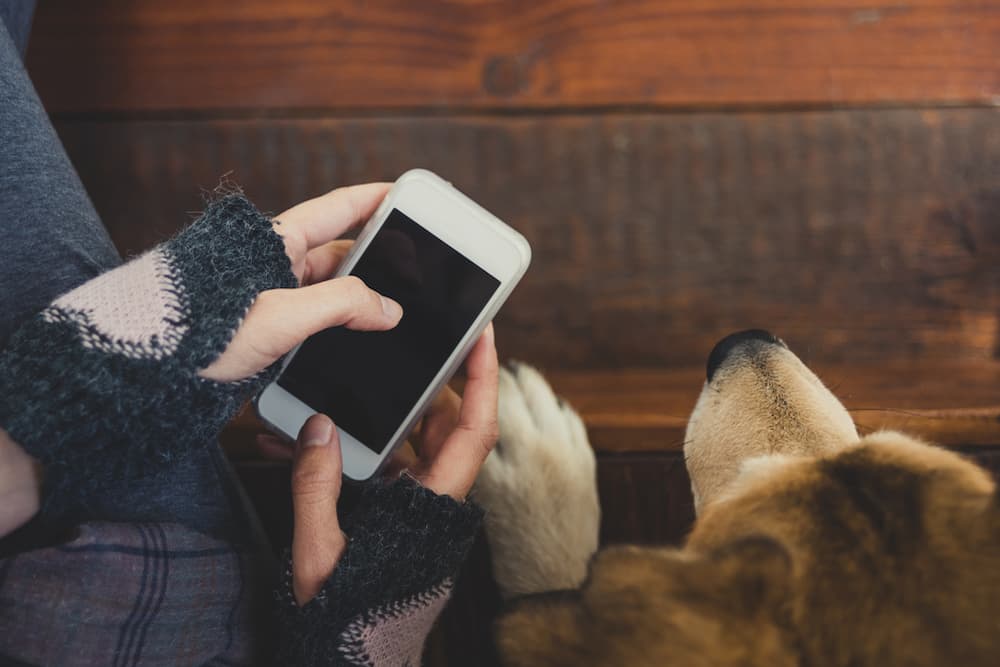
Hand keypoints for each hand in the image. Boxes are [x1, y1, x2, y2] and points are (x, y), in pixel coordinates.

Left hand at [201, 183, 401, 381]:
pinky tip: (362, 338)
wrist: (146, 367)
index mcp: (277, 240)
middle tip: (417, 268)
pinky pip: (316, 317)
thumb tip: (388, 308)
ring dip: (361, 299)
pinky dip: (342, 324)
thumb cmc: (195, 330)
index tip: (404, 194)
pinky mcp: (266, 327)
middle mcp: (275, 262)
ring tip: (396, 311)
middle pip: (340, 252)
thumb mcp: (279, 315)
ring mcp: (271, 294)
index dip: (374, 199)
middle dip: (378, 259)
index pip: (338, 209)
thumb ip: (340, 305)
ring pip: (330, 288)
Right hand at [288, 327, 498, 604]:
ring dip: (378, 418)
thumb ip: (316, 487)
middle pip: (441, 426)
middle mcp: (434, 500)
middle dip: (416, 385)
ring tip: (333, 392)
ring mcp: (415, 507)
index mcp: (434, 506)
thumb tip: (318, 427)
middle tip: (393, 350)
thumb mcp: (321, 552)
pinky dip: (354, 453)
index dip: (483, 379)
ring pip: (409, 444)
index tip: (483, 334)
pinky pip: (383, 469)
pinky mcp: (395, 516)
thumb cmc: (348, 618)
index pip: (475, 430)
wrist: (352, 661)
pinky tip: (308, 445)